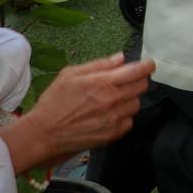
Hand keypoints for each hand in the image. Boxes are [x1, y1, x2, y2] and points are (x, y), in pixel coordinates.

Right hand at [14, 54, 155, 166]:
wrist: (43, 133)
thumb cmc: (54, 101)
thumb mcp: (70, 74)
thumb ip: (99, 64)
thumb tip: (121, 58)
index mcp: (103, 83)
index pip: (138, 71)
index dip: (147, 66)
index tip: (148, 64)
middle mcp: (113, 100)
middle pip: (142, 86)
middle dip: (136, 81)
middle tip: (123, 82)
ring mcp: (115, 119)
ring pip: (136, 104)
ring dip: (128, 100)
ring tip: (111, 101)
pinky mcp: (113, 134)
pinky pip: (129, 121)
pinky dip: (123, 116)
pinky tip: (108, 115)